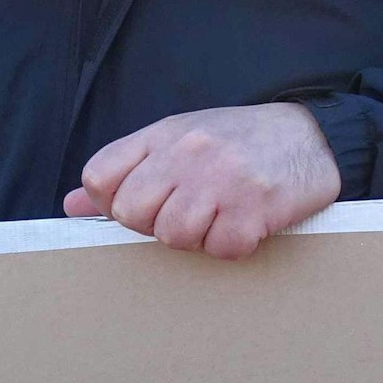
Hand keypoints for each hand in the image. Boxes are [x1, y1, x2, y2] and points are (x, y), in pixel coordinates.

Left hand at [63, 103, 341, 259]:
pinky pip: (222, 248)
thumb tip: (72, 204)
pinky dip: (233, 245)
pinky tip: (246, 224)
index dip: (111, 204)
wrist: (311, 133)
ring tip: (219, 218)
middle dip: (154, 226)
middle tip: (187, 215)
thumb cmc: (237, 143)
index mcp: (161, 135)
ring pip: (174, 236)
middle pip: (132, 212)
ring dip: (197, 238)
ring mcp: (222, 178)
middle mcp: (188, 152)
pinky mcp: (256, 206)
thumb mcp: (177, 141)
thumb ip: (126, 171)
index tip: (142, 206)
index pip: (100, 178)